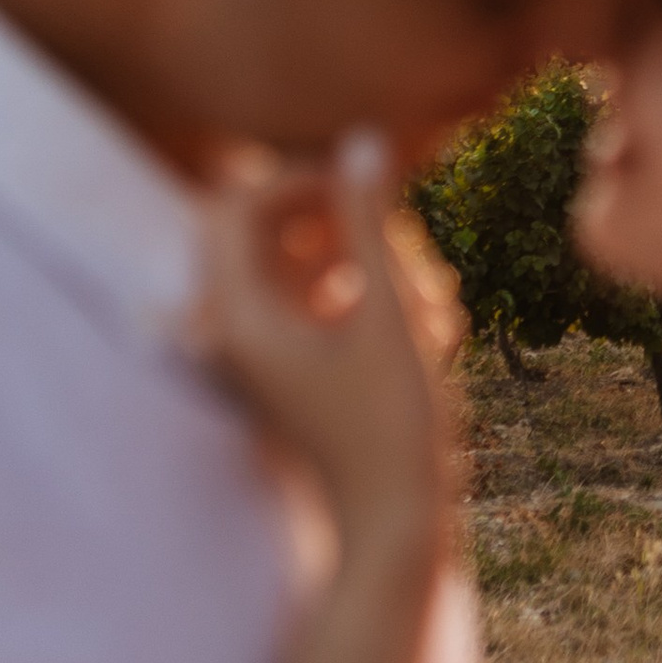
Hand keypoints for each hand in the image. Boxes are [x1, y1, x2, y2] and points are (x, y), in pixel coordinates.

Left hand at [191, 133, 458, 547]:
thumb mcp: (389, 315)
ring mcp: (260, 350)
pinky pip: (316, 299)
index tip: (367, 193)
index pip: (238, 203)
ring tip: (428, 297)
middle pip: (268, 228)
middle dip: (339, 221)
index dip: (302, 180)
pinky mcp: (291, 365)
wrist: (393, 522)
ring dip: (363, 260)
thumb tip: (364, 140)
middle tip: (402, 251)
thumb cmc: (393, 426)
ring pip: (300, 262)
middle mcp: (233, 330)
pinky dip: (365, 294)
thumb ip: (371, 222)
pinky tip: (424, 321)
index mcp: (237, 317)